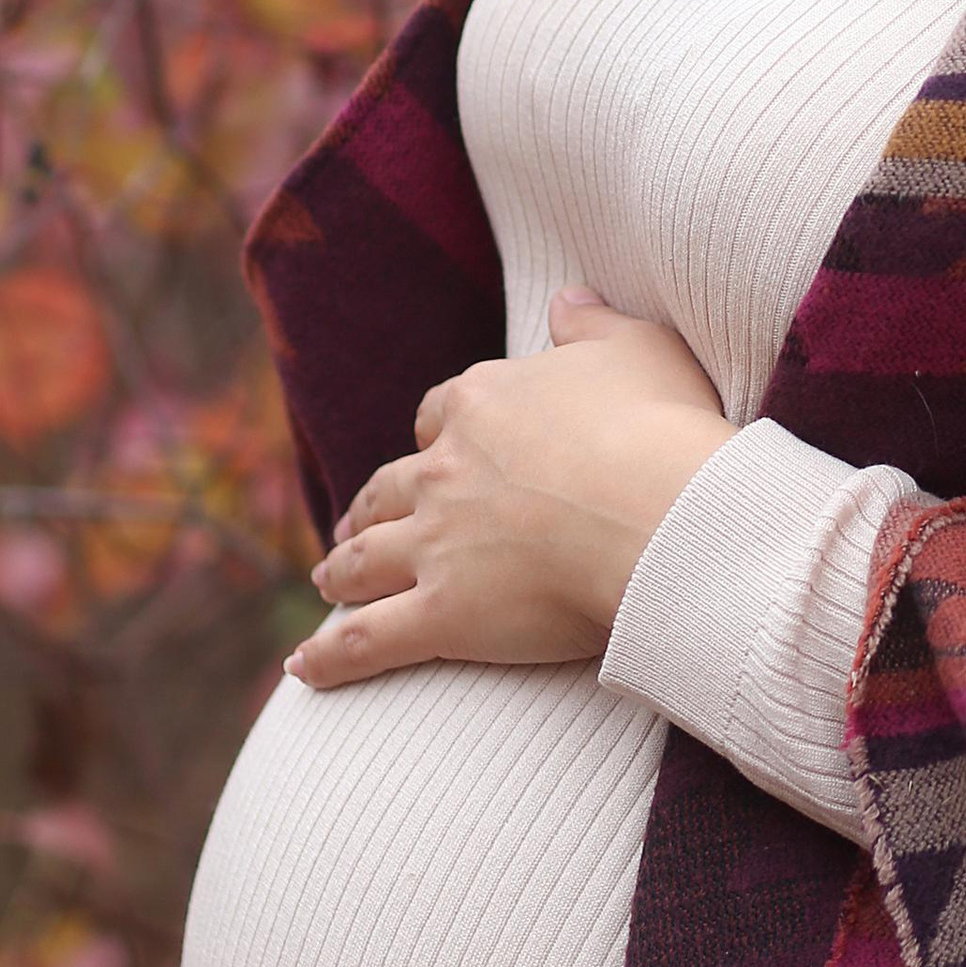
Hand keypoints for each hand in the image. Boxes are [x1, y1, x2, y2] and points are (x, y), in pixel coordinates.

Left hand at [290, 291, 728, 687]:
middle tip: (352, 523)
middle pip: (390, 487)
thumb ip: (592, 324)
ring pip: (366, 557)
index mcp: (484, 403)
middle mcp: (444, 469)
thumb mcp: (637, 348)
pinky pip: (369, 638)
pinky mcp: (441, 613)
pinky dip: (331, 655)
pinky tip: (305, 667)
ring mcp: (434, 542)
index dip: (435, 434)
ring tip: (326, 580)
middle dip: (370, 505)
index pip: (440, 414)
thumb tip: (565, 299)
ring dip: (341, 569)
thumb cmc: (660, 428)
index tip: (433, 446)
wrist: (658, 511)